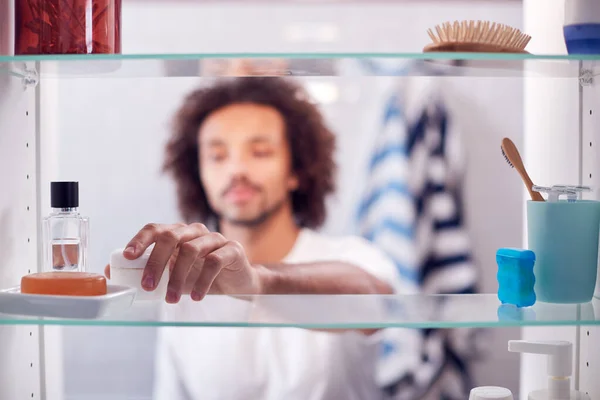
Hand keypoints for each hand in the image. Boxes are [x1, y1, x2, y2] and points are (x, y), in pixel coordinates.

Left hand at [107, 223, 264, 303]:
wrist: (238, 284)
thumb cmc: (200, 277)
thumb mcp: (172, 277)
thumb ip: (147, 273)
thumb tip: (112, 272)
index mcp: (177, 233)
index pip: (155, 229)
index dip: (140, 240)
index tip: (128, 256)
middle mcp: (194, 231)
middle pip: (171, 237)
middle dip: (156, 262)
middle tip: (148, 286)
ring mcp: (214, 238)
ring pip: (191, 250)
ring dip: (178, 277)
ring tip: (171, 300)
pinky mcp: (232, 250)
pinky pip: (214, 261)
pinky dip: (202, 281)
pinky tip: (195, 296)